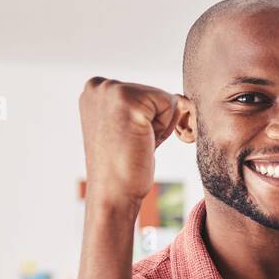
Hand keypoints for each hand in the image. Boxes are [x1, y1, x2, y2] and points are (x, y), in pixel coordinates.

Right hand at [78, 77, 178, 205]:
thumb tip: (183, 99)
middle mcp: (99, 84)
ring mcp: (111, 89)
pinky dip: (164, 129)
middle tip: (131, 144)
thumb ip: (145, 107)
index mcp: (94, 89)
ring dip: (159, 126)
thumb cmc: (123, 167)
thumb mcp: (129, 127)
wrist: (113, 194)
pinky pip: (171, 104)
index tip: (126, 140)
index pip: (143, 92)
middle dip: (153, 122)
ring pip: (165, 98)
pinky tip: (142, 142)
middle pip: (155, 93)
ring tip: (135, 144)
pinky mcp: (129, 100)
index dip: (145, 121)